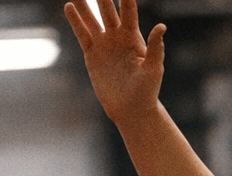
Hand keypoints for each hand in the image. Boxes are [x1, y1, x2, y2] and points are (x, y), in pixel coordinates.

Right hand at [63, 0, 166, 124]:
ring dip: (85, 4)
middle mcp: (117, 36)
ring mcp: (104, 45)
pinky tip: (69, 7)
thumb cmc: (147, 90)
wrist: (130, 110)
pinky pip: (83, 35)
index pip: (128, 9)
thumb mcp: (154, 69)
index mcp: (133, 36)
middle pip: (108, 8)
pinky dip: (76, 22)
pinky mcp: (92, 55)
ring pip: (92, 19)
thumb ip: (156, 47)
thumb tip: (162, 27)